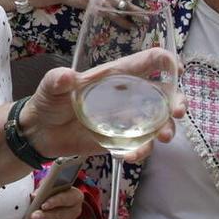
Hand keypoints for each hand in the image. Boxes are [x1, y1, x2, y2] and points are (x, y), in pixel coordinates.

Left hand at [15, 184, 83, 218]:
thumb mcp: (50, 185)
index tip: (43, 205)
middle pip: (61, 215)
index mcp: (76, 196)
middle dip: (46, 216)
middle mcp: (75, 210)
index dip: (55, 202)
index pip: (66, 199)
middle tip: (33, 216)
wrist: (56, 197)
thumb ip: (44, 188)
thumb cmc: (53, 189)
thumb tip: (34, 196)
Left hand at [18, 50, 183, 161]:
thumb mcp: (51, 87)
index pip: (147, 63)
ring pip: (158, 122)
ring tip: (162, 138)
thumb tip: (66, 76)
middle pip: (163, 95)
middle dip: (177, 100)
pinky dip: (141, 151)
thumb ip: (58, 81)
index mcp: (115, 77)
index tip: (178, 69)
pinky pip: (139, 146)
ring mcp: (126, 120)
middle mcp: (127, 97)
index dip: (166, 61)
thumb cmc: (49, 101)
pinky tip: (131, 156)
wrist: (39, 132)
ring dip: (166, 129)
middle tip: (179, 112)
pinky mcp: (120, 141)